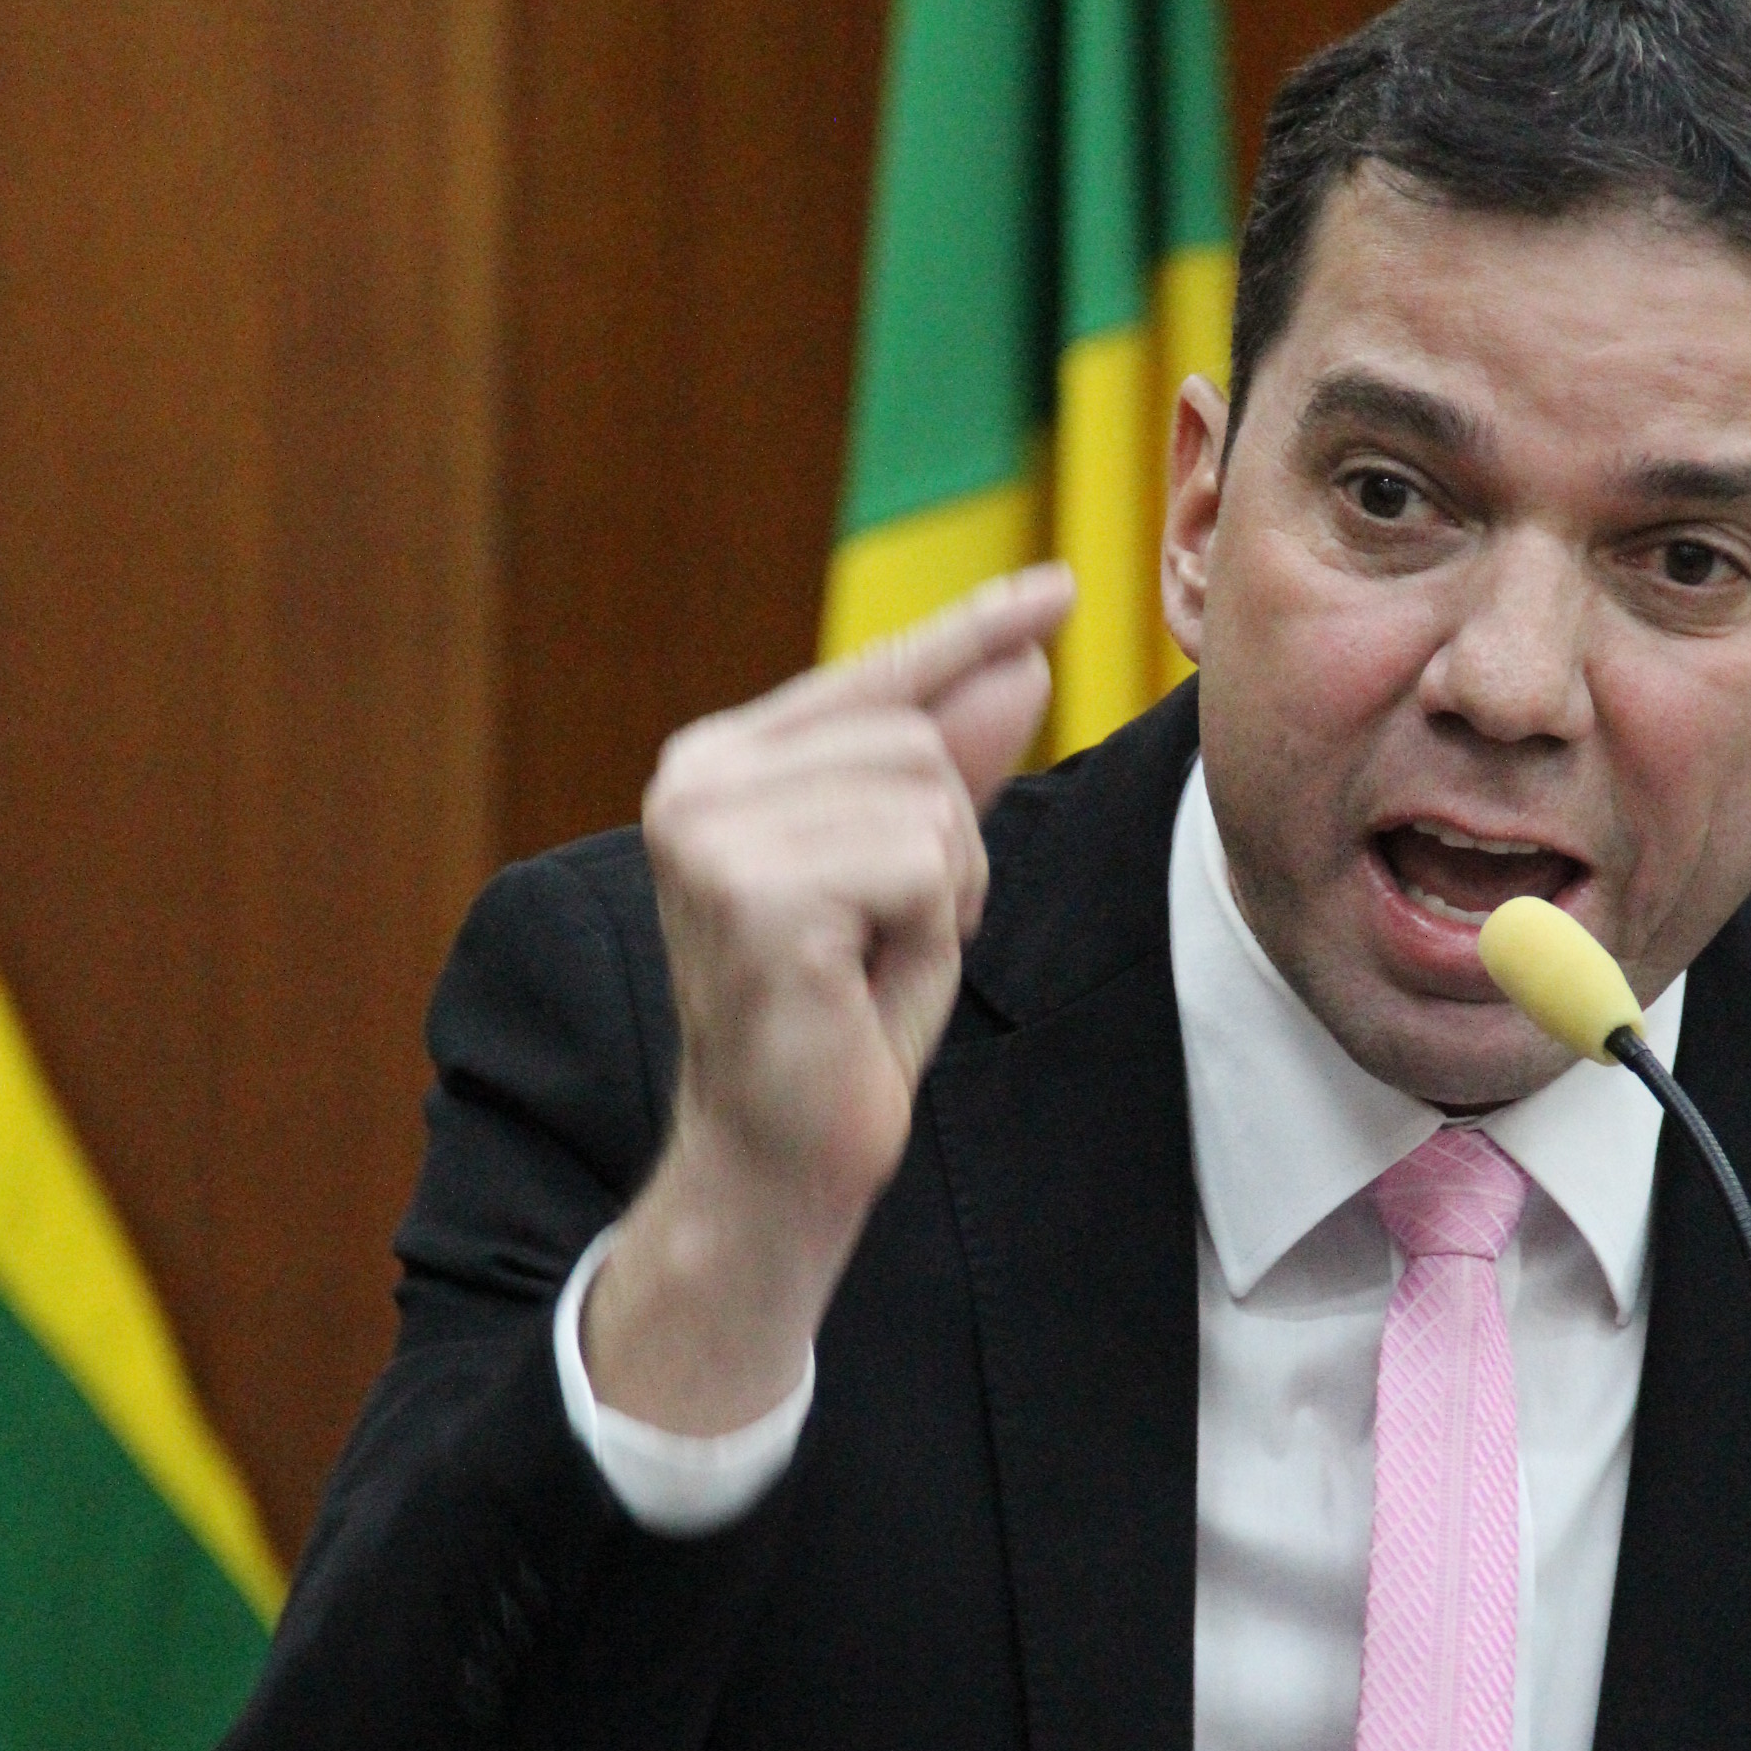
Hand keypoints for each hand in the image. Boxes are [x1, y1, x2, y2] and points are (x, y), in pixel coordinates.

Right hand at [582, 565, 1075, 1433]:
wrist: (778, 1160)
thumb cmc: (839, 1024)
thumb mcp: (908, 874)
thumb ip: (948, 764)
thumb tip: (1024, 654)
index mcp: (718, 761)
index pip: (873, 678)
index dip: (967, 635)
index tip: (1054, 590)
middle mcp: (696, 778)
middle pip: (918, 743)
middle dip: (944, 854)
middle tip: (880, 944)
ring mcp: (712, 831)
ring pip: (926, 803)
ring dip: (936, 898)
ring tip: (867, 966)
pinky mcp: (755, 895)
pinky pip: (918, 866)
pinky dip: (925, 936)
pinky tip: (860, 987)